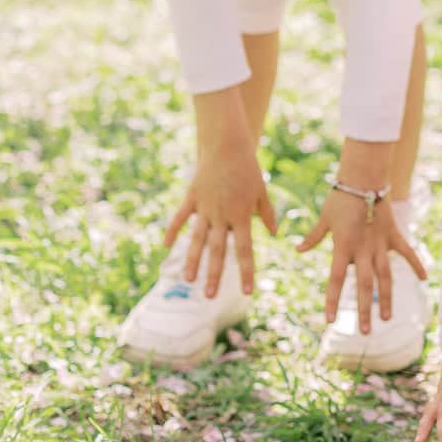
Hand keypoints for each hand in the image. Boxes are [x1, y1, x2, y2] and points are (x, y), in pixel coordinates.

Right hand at [164, 133, 276, 297]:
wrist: (227, 144)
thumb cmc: (248, 167)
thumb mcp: (261, 191)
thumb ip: (267, 213)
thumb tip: (274, 233)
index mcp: (242, 215)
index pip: (244, 250)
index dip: (246, 271)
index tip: (246, 291)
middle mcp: (222, 215)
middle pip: (218, 250)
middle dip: (214, 275)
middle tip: (210, 297)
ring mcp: (205, 207)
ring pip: (197, 239)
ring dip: (193, 261)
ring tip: (188, 281)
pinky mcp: (192, 197)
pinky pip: (181, 217)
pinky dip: (173, 231)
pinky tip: (166, 247)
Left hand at [297, 190, 424, 331]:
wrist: (364, 177)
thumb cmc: (340, 196)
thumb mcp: (324, 217)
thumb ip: (314, 236)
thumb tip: (298, 249)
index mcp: (343, 246)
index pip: (336, 279)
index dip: (332, 300)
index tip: (330, 320)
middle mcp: (363, 249)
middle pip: (364, 284)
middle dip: (364, 309)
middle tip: (365, 332)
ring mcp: (380, 243)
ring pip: (385, 276)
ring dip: (386, 298)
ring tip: (387, 318)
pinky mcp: (393, 234)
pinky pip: (407, 252)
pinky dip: (416, 264)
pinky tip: (425, 279)